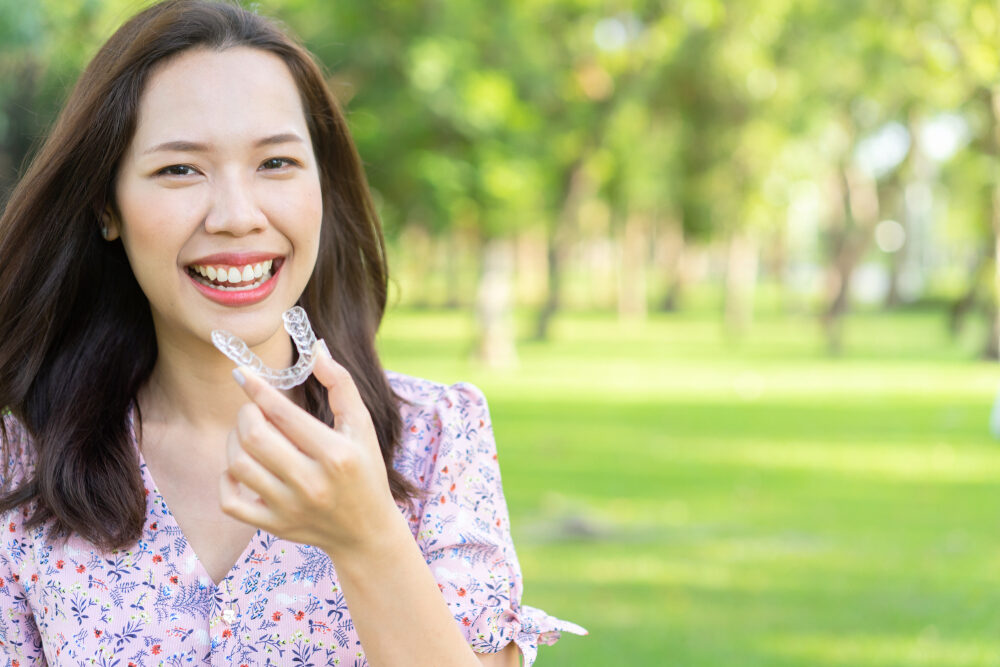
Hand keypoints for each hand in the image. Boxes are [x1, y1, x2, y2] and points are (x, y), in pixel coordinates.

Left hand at [219, 341, 399, 554]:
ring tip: (249, 434)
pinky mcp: (273, 526)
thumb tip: (317, 349)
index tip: (243, 373)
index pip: (284, 414)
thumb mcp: (362, 426)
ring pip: (238, 464)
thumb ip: (341, 385)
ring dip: (235, 440)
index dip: (258, 388)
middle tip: (254, 409)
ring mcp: (290, 507)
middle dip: (247, 413)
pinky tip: (240, 468)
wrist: (367, 532)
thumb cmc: (365, 471)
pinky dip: (227, 479)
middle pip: (255, 437)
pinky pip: (230, 501)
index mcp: (336, 455)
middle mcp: (312, 483)